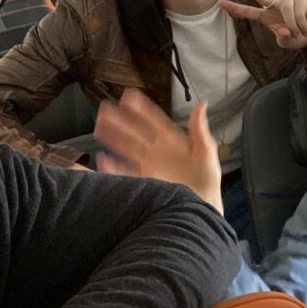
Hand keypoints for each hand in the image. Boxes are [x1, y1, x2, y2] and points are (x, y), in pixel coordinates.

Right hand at [93, 88, 223, 213]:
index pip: (154, 120)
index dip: (141, 108)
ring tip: (99, 126)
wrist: (200, 211)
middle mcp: (157, 152)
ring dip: (113, 137)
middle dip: (120, 120)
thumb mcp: (206, 153)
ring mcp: (148, 167)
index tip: (128, 96)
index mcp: (172, 142)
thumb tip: (201, 105)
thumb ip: (199, 130)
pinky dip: (112, 167)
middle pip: (135, 132)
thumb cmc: (207, 182)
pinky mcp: (143, 182)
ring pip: (126, 148)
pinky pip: (123, 172)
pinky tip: (103, 159)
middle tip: (105, 108)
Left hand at [219, 0, 306, 49]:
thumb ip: (283, 39)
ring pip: (287, 10)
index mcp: (268, 16)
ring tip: (299, 32)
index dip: (236, 8)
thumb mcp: (288, 42)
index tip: (221, 3)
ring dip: (294, 25)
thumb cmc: (299, 35)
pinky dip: (302, 25)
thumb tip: (284, 31)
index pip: (250, 11)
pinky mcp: (301, 0)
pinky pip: (299, 13)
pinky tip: (306, 28)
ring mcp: (289, 1)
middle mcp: (276, 6)